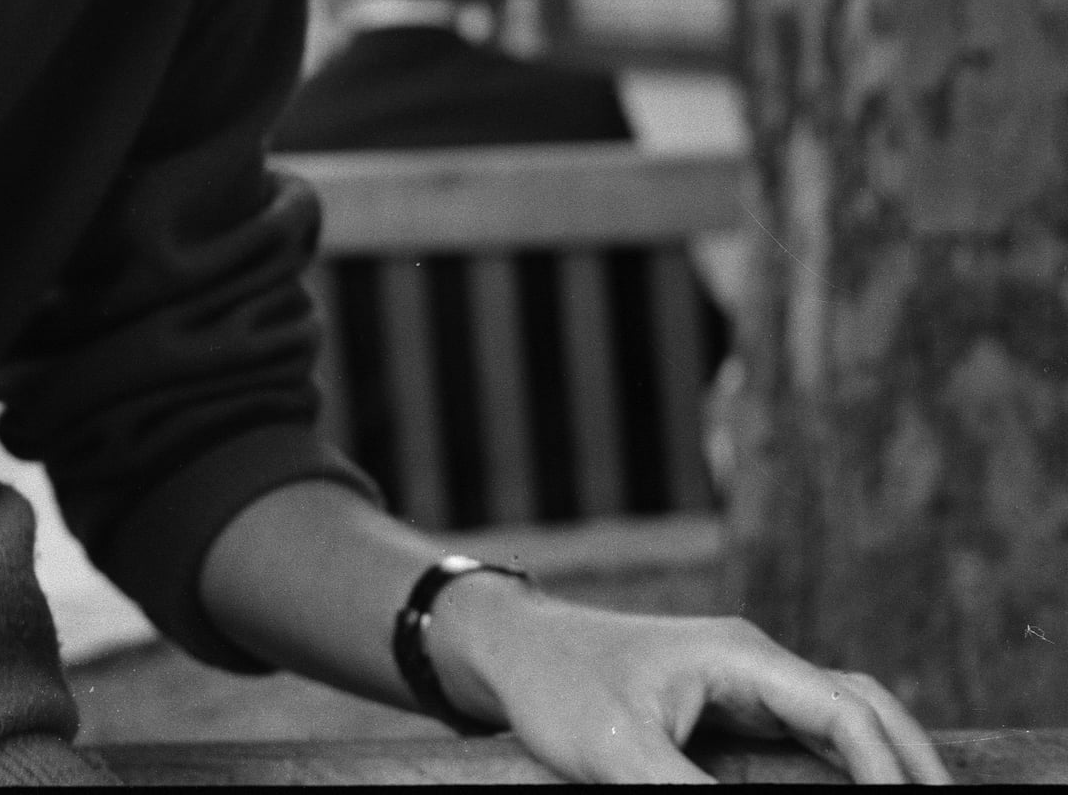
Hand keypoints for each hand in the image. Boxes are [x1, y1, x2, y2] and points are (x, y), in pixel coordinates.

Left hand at [432, 575, 950, 785]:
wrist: (510, 648)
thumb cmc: (557, 686)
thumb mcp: (622, 756)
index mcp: (740, 654)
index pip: (845, 712)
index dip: (889, 772)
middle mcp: (751, 660)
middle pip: (862, 706)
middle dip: (910, 764)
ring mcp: (742, 678)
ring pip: (840, 716)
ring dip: (882, 763)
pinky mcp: (727, 704)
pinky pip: (806, 732)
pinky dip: (845, 766)